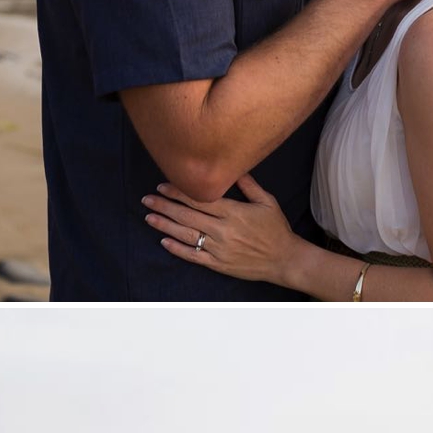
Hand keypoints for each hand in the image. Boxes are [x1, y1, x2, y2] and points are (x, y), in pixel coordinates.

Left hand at [143, 172, 300, 284]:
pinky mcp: (219, 264)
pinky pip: (194, 256)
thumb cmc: (277, 230)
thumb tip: (233, 168)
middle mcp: (223, 230)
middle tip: (147, 199)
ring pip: (186, 235)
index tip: (162, 186)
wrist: (285, 260)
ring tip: (149, 217)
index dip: (178, 192)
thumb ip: (249, 185)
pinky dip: (178, 249)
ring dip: (165, 225)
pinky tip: (164, 241)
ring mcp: (219, 249)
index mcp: (233, 213)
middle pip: (187, 216)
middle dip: (165, 206)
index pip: (199, 200)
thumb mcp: (267, 202)